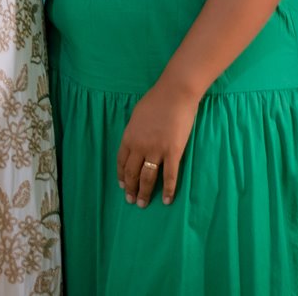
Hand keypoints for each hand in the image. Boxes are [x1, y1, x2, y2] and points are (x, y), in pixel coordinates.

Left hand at [116, 79, 201, 206]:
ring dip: (144, 192)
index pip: (121, 161)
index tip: (122, 185)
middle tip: (131, 200)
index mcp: (129, 137)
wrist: (175, 93)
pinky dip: (167, 190)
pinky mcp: (173, 152)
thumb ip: (135, 131)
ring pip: (147, 178)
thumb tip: (136, 140)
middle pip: (132, 173)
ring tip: (143, 204)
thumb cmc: (156, 99)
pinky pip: (169, 176)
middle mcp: (139, 147)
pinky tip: (166, 200)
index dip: (121, 175)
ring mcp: (156, 151)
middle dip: (131, 188)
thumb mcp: (137, 115)